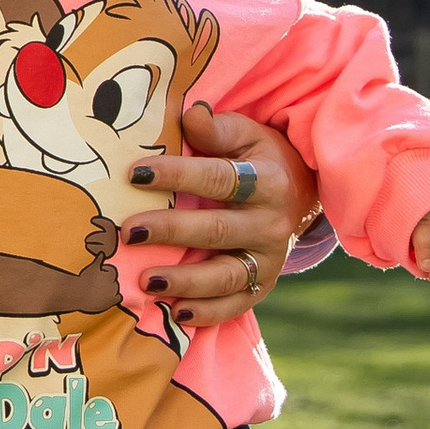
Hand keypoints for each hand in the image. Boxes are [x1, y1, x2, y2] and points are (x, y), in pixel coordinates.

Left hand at [119, 105, 316, 331]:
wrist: (300, 193)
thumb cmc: (256, 158)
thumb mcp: (245, 133)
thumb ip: (216, 128)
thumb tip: (189, 115)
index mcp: (266, 181)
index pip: (219, 178)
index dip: (178, 175)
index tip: (135, 174)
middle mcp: (271, 223)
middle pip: (218, 230)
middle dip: (172, 232)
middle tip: (128, 231)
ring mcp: (269, 260)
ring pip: (226, 276)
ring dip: (185, 281)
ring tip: (145, 281)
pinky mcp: (262, 286)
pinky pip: (236, 305)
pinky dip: (207, 313)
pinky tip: (175, 313)